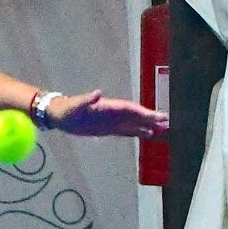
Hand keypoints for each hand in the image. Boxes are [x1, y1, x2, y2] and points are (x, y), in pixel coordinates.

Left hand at [48, 90, 167, 138]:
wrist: (59, 115)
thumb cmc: (67, 109)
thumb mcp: (75, 105)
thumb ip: (87, 100)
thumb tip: (97, 94)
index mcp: (107, 107)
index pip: (129, 110)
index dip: (143, 113)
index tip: (156, 116)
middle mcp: (112, 114)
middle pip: (135, 116)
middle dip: (150, 119)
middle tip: (168, 122)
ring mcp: (111, 121)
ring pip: (133, 124)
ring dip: (147, 126)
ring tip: (162, 129)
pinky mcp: (107, 129)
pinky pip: (125, 131)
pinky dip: (136, 132)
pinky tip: (146, 134)